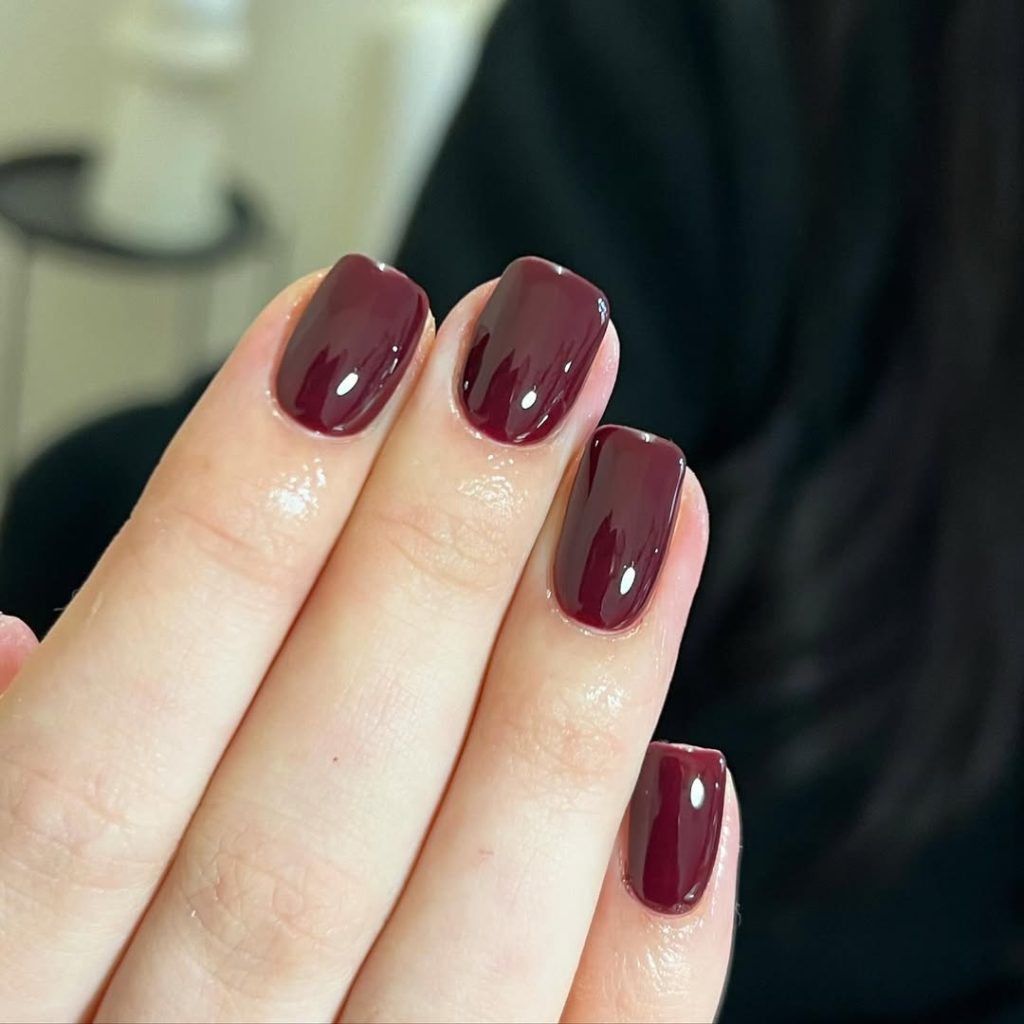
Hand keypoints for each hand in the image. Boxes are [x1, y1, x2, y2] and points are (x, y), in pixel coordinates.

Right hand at [0, 255, 737, 1022]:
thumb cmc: (44, 975)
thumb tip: (17, 643)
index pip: (90, 762)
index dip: (224, 527)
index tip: (350, 327)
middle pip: (301, 825)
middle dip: (431, 556)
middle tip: (536, 348)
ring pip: (466, 942)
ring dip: (570, 702)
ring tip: (645, 481)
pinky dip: (641, 964)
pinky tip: (695, 787)